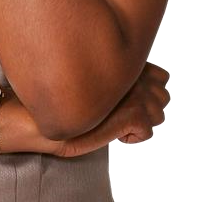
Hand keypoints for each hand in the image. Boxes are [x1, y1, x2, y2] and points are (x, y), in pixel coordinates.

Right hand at [31, 61, 170, 157]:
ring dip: (141, 124)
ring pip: (159, 115)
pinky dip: (131, 139)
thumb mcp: (87, 85)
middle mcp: (134, 74)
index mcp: (124, 62)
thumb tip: (127, 95)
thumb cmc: (56, 102)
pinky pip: (147, 133)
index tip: (124, 104)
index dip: (147, 93)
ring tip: (118, 126)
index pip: (160, 76)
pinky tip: (113, 135)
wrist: (38, 115)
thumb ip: (109, 81)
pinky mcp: (132, 114)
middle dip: (148, 110)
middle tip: (123, 117)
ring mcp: (134, 94)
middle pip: (164, 96)